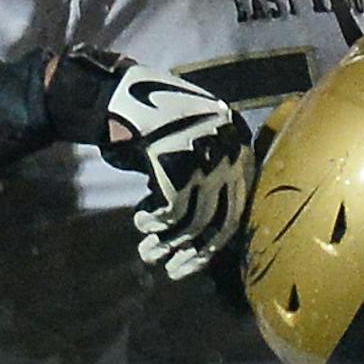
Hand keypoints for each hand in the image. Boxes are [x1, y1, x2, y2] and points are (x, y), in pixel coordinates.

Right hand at [47, 48, 255, 279]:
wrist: (123, 93)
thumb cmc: (155, 125)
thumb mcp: (195, 146)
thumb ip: (209, 180)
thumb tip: (205, 237)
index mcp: (240, 150)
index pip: (238, 212)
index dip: (213, 244)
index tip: (190, 263)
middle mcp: (230, 156)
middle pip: (220, 223)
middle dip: (193, 254)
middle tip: (171, 270)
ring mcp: (206, 161)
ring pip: (193, 224)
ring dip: (165, 244)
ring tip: (146, 253)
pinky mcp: (179, 167)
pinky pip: (170, 214)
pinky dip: (152, 223)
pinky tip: (140, 220)